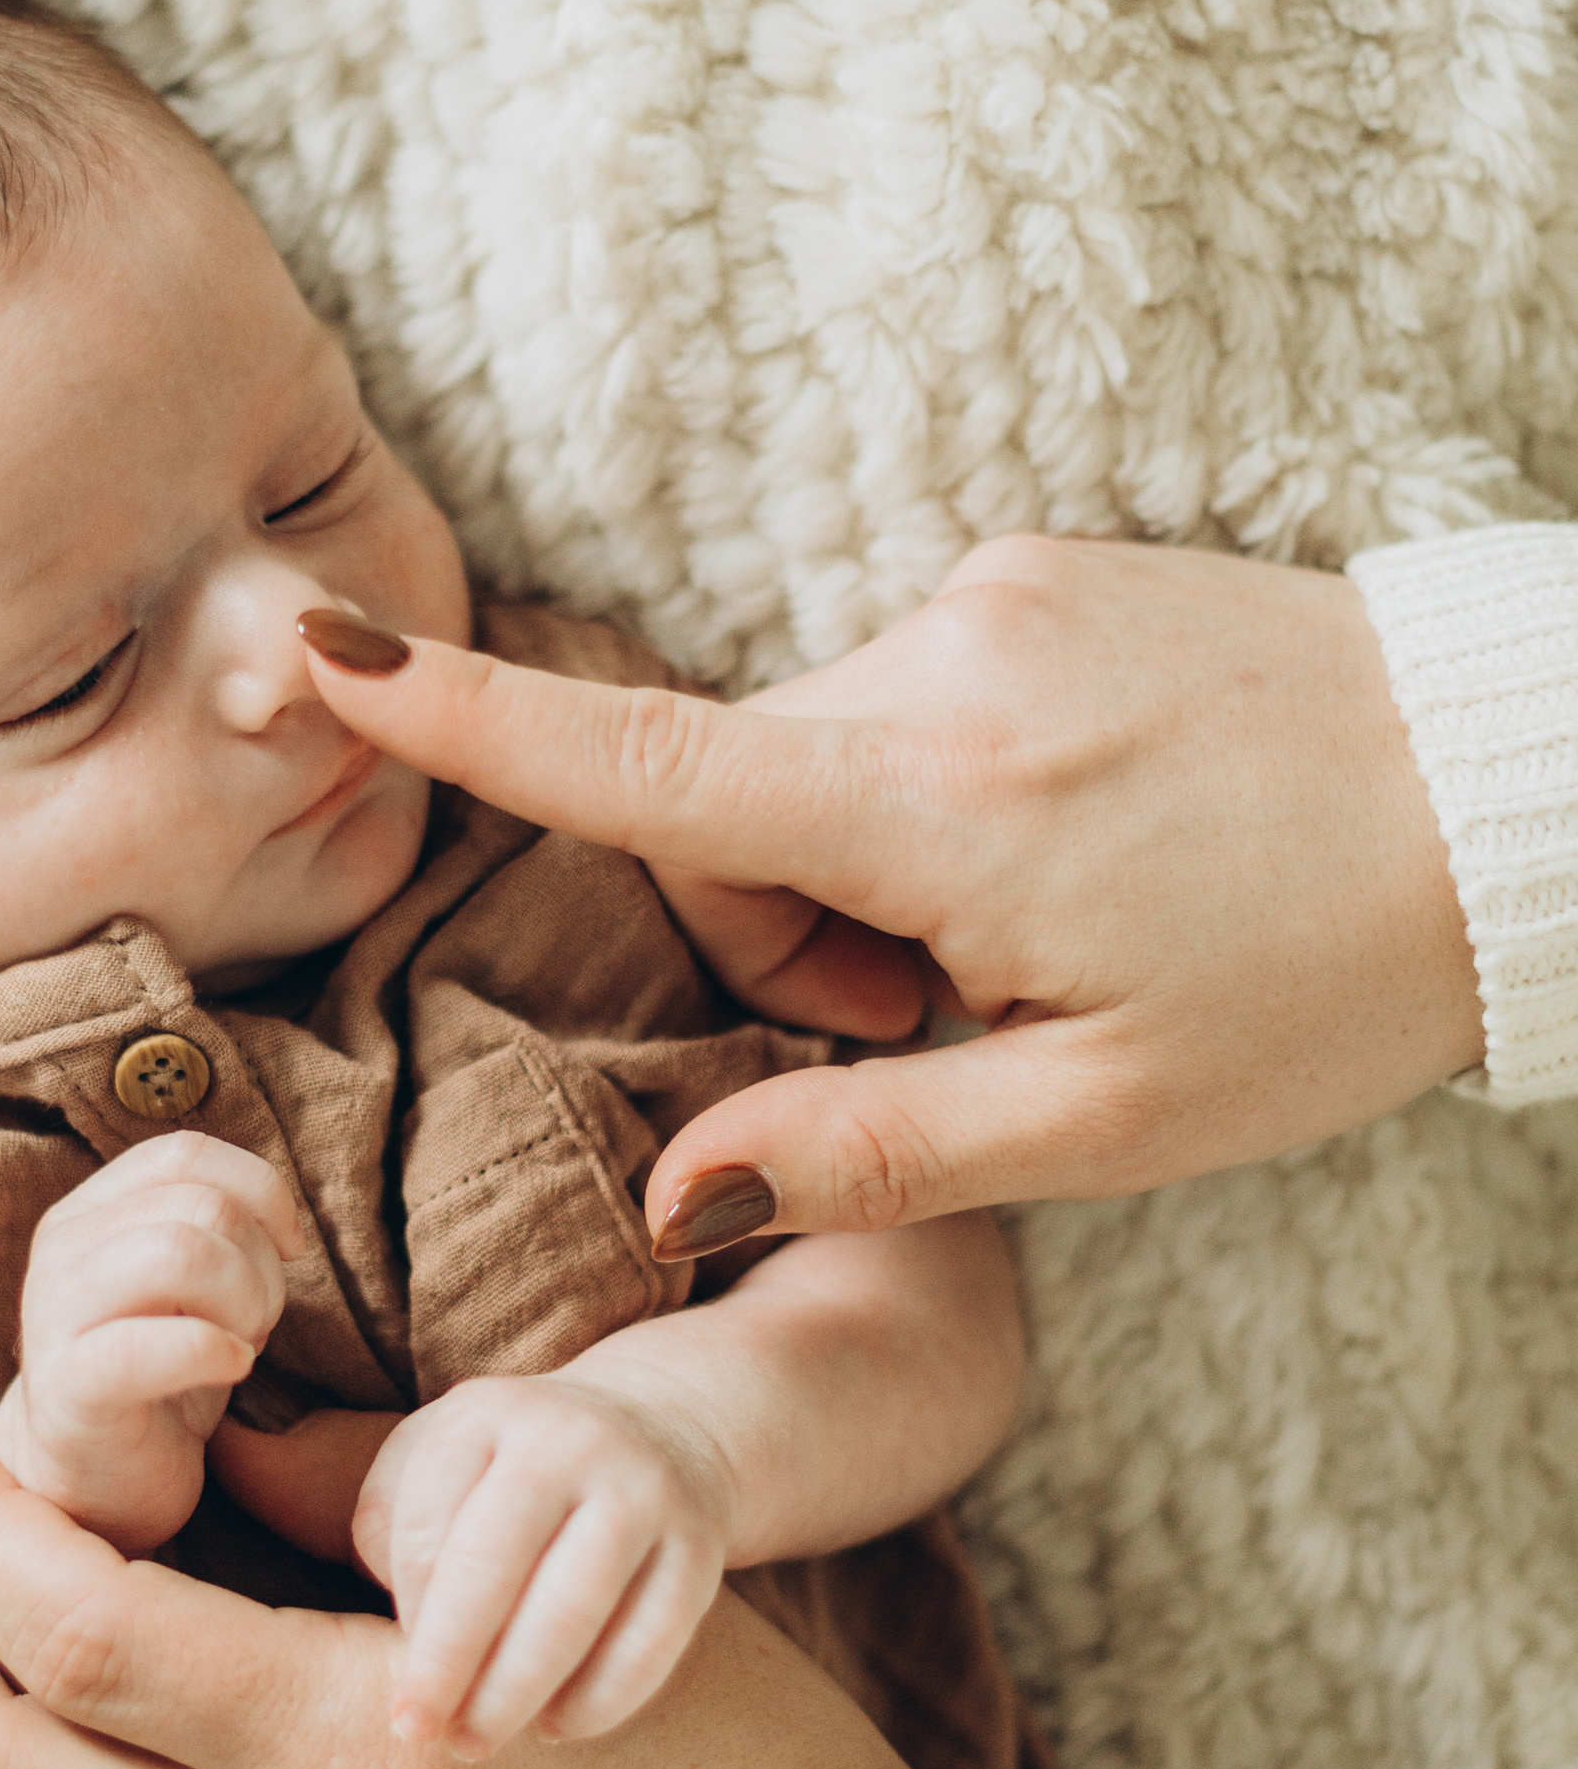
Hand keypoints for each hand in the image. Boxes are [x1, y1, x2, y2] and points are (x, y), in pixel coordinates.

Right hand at [0, 1131, 305, 1549]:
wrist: (82, 1489)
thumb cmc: (151, 1382)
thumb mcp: (184, 1289)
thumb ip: (212, 1231)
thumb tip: (282, 1216)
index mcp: (89, 1213)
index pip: (186, 1154)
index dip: (261, 1192)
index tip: (288, 1250)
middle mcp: (63, 1251)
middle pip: (202, 1206)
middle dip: (262, 1265)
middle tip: (258, 1323)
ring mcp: (56, 1317)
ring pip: (182, 1253)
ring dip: (244, 1302)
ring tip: (241, 1347)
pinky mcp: (69, 1390)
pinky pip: (147, 1345)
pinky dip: (211, 1351)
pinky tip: (229, 1370)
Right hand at [302, 542, 1481, 1237]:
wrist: (1519, 793)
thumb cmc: (1325, 975)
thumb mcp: (1102, 1122)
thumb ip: (866, 1150)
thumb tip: (677, 1199)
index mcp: (936, 802)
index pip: (640, 766)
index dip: (459, 721)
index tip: (311, 648)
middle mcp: (940, 660)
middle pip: (724, 803)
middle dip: (784, 926)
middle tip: (945, 1019)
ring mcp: (998, 595)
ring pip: (814, 754)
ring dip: (870, 863)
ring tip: (1041, 933)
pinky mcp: (1044, 569)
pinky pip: (908, 695)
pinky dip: (940, 791)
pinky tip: (1081, 845)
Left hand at [358, 1375, 729, 1752]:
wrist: (662, 1426)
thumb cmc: (513, 1470)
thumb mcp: (439, 1459)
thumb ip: (392, 1524)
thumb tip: (399, 1630)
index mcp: (485, 1416)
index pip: (427, 1524)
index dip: (406, 1612)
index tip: (395, 1676)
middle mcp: (568, 1442)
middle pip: (494, 1563)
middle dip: (447, 1662)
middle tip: (418, 1732)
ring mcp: (643, 1492)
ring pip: (574, 1607)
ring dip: (515, 1690)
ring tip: (476, 1742)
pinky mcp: (698, 1548)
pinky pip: (651, 1639)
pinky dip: (600, 1697)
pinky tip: (555, 1728)